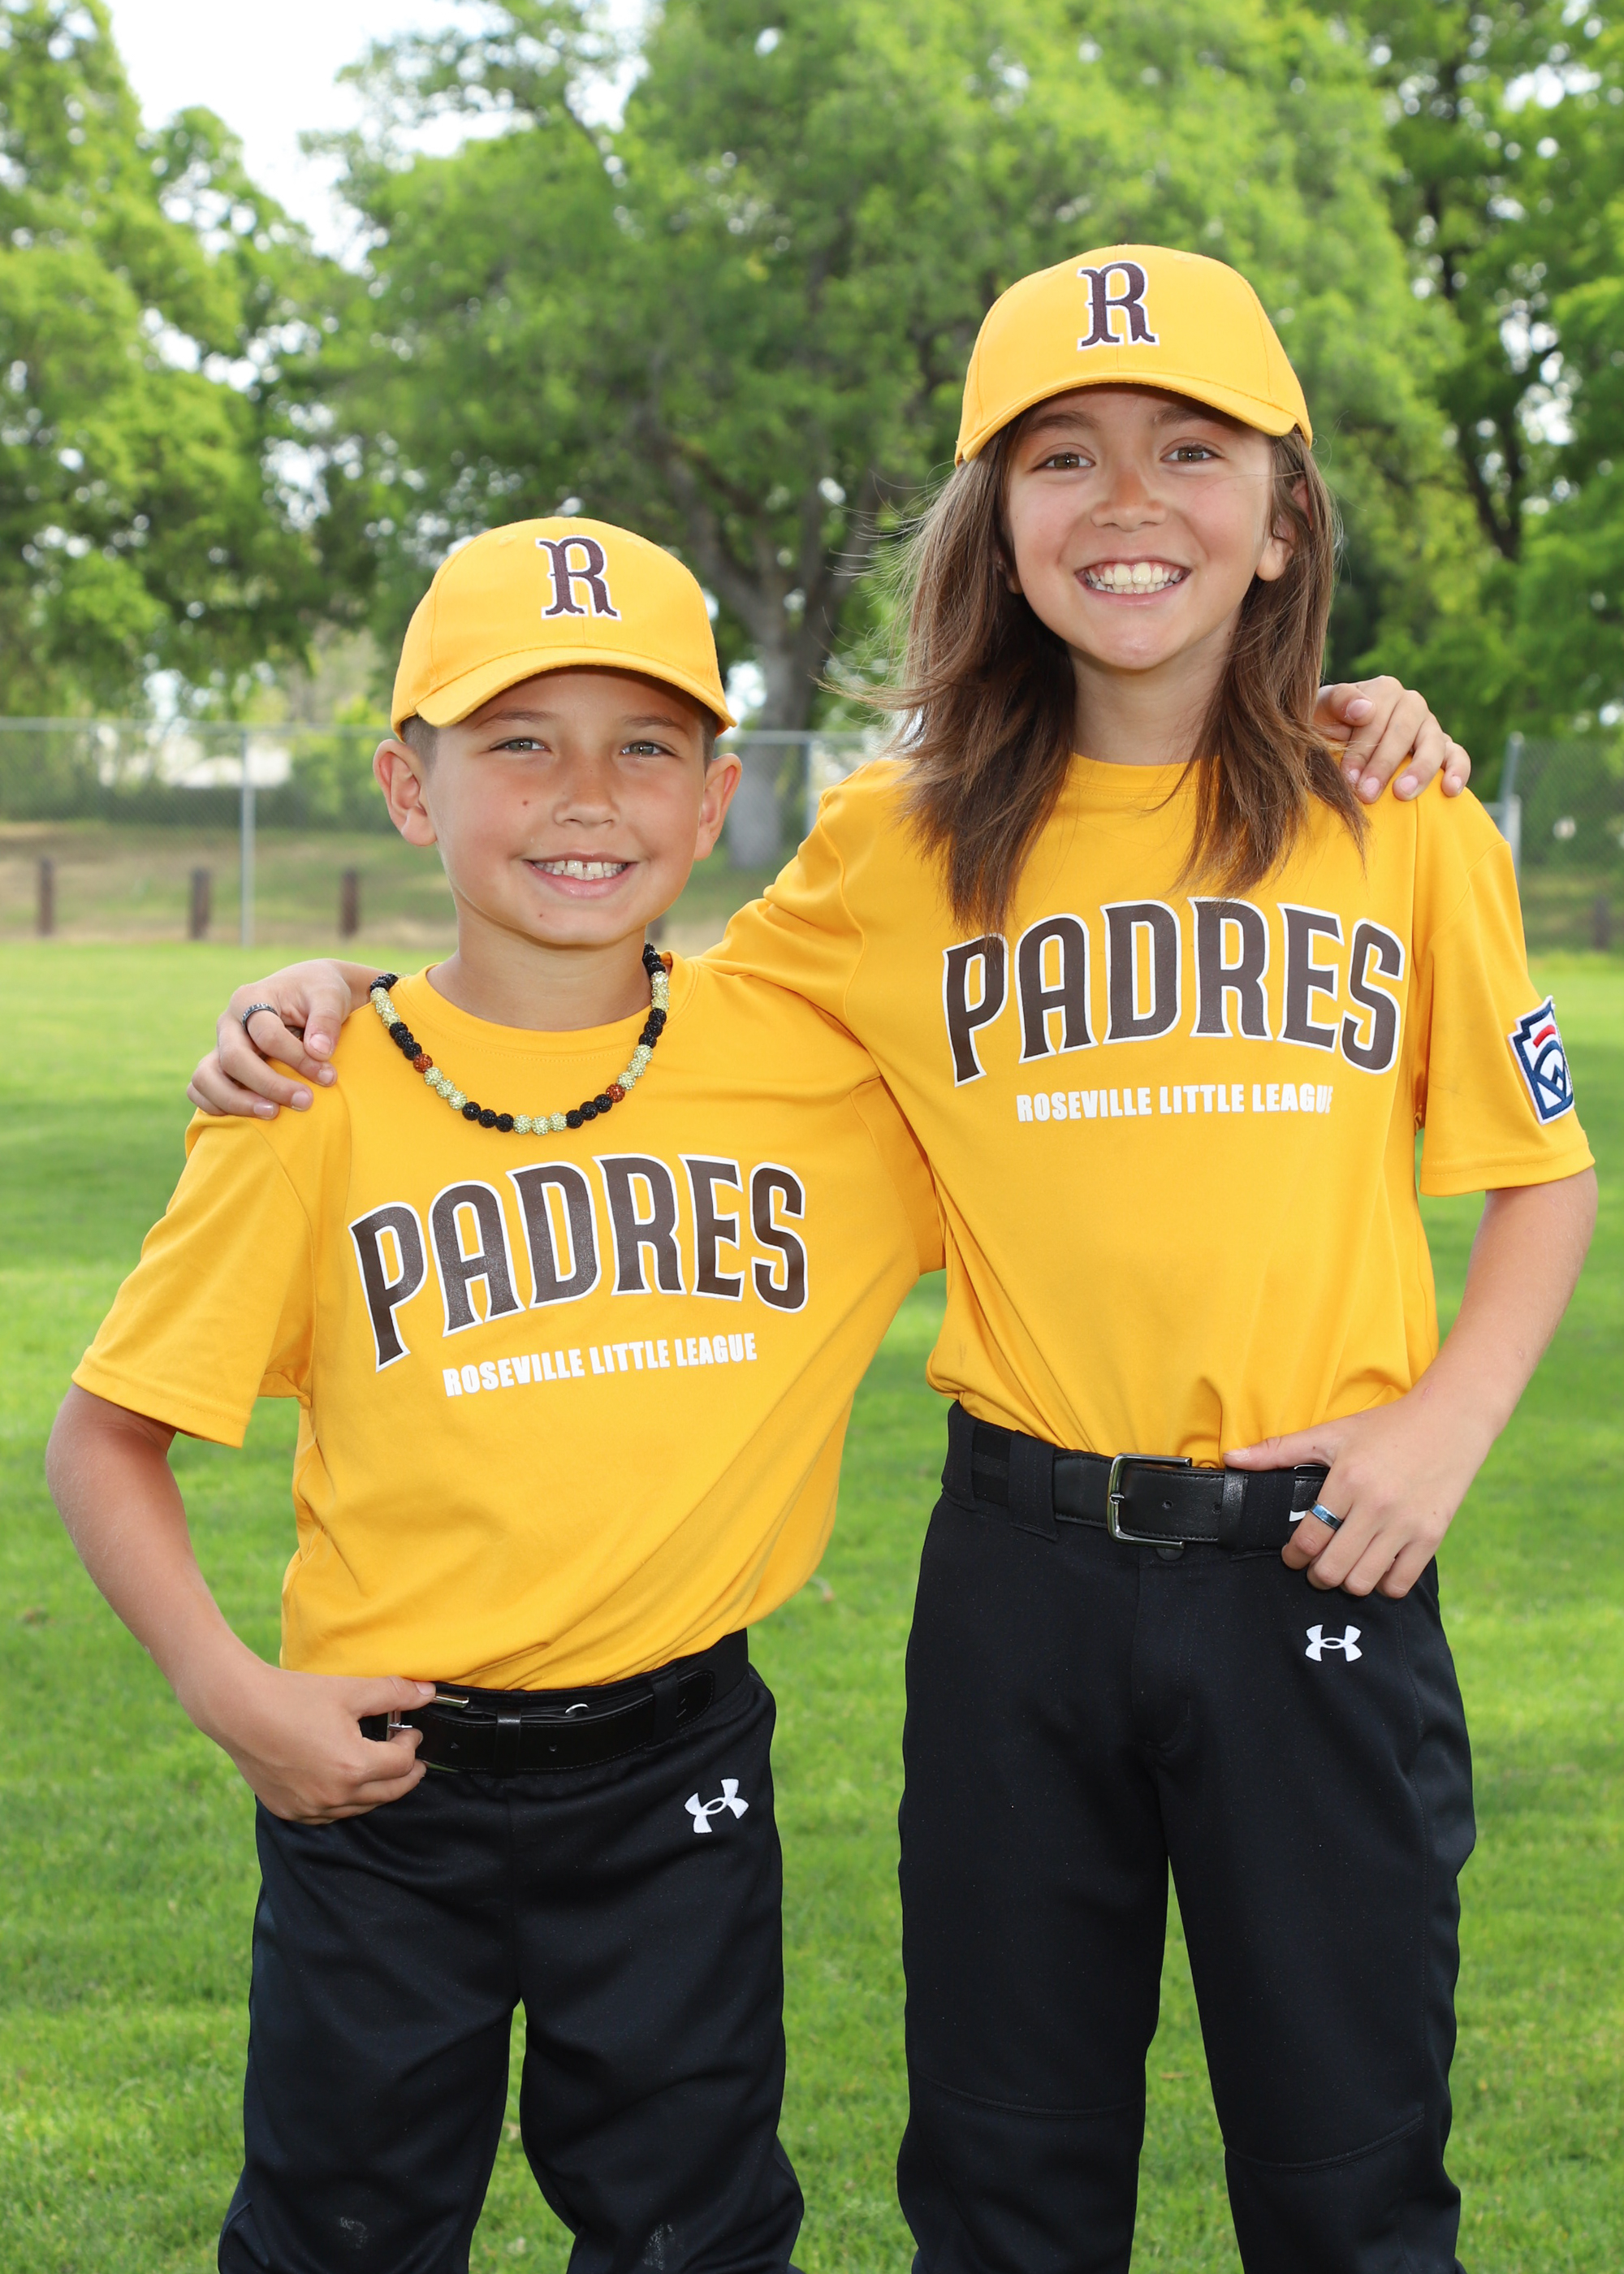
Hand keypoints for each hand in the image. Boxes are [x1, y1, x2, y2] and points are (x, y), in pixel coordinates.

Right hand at [188, 960, 376, 1119]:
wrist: (307, 992)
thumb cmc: (318, 992)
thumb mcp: (330, 995)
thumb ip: (326, 1019)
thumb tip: (319, 1051)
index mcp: (250, 999)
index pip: (266, 1035)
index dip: (297, 1058)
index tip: (328, 1076)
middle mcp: (229, 1023)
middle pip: (233, 1059)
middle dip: (270, 1085)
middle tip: (305, 1101)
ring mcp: (219, 1045)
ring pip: (206, 1078)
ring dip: (237, 1102)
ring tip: (274, 1114)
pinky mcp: (218, 1066)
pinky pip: (199, 1090)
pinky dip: (216, 1106)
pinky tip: (250, 1118)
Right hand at [189, 1657, 435, 1821]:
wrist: (238, 1710)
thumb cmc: (292, 1697)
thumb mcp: (350, 1690)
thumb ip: (394, 1693)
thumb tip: (427, 1692)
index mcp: (353, 1767)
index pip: (402, 1764)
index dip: (412, 1745)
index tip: (410, 1731)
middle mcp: (333, 1795)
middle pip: (387, 1793)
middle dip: (406, 1775)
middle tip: (413, 1761)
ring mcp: (309, 1807)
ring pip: (359, 1808)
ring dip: (376, 1790)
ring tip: (383, 1770)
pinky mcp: (288, 1810)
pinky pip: (328, 1814)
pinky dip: (343, 1802)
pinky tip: (346, 1783)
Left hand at [1224, 1389, 1492, 1600]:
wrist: (1450, 1420)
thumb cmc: (1386, 1426)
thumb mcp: (1330, 1433)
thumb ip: (1278, 1450)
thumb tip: (1231, 1458)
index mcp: (1347, 1480)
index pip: (1308, 1539)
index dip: (1293, 1556)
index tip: (1292, 1555)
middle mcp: (1376, 1506)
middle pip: (1333, 1568)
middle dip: (1317, 1575)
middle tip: (1315, 1566)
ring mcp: (1406, 1524)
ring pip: (1364, 1581)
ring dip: (1347, 1582)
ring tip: (1344, 1567)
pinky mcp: (1432, 1536)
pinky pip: (1400, 1583)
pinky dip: (1384, 1585)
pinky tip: (1377, 1568)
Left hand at [1313, 678, 1471, 803]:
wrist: (1333, 746)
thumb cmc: (1324, 729)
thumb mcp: (1319, 712)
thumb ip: (1337, 702)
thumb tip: (1365, 709)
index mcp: (1384, 690)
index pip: (1377, 716)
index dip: (1362, 748)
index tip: (1349, 777)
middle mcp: (1411, 704)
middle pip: (1405, 730)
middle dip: (1384, 763)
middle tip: (1366, 794)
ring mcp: (1429, 726)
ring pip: (1434, 743)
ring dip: (1420, 769)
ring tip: (1402, 794)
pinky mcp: (1443, 748)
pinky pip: (1458, 755)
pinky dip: (1458, 770)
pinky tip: (1450, 790)